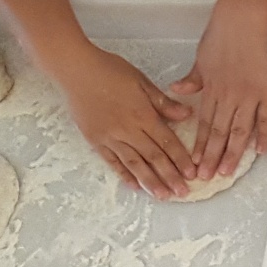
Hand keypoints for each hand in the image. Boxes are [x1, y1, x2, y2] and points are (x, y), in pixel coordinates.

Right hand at [58, 43, 194, 199]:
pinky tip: (134, 185)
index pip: (167, 142)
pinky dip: (124, 174)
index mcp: (143, 115)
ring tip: (162, 196)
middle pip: (153, 157)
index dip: (181, 159)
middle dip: (169, 176)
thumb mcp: (141, 81)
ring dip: (149, 181)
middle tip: (182, 193)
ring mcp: (110, 137)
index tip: (192, 174)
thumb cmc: (109, 70)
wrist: (74, 70)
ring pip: (134, 164)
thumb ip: (163, 102)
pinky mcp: (95, 140)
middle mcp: (128, 130)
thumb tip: (187, 115)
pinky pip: (112, 161)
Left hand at [170, 0, 266, 181]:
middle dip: (211, 157)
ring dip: (232, 153)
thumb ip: (192, 79)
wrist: (243, 20)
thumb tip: (177, 91)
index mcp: (211, 89)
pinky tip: (261, 151)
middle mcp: (228, 97)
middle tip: (206, 177)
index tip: (193, 163)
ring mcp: (248, 96)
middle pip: (218, 133)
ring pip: (239, 130)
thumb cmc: (222, 34)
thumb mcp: (201, 57)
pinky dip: (265, 135)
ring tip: (226, 172)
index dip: (198, 145)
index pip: (203, 124)